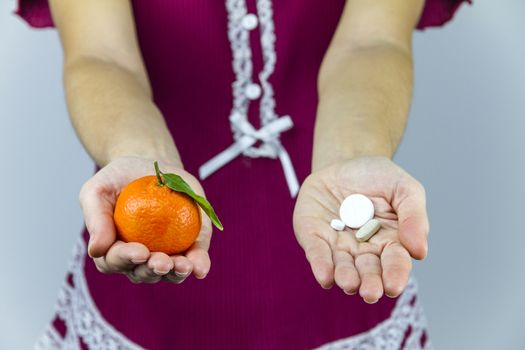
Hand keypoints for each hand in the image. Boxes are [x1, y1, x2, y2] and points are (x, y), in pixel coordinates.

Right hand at [79, 156, 212, 283]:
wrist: (151, 166)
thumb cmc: (119, 179)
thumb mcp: (98, 189)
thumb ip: (95, 218)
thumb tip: (96, 249)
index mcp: (112, 248)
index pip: (115, 261)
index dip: (126, 259)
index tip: (140, 251)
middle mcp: (138, 259)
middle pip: (142, 273)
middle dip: (153, 270)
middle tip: (162, 262)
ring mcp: (165, 255)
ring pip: (169, 274)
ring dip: (176, 273)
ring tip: (184, 265)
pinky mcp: (189, 246)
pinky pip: (194, 260)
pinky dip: (198, 265)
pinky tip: (200, 267)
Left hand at [293, 156, 428, 302]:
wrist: (345, 161)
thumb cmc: (379, 178)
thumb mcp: (405, 188)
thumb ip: (414, 216)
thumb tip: (419, 251)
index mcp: (390, 242)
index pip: (395, 262)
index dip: (395, 275)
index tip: (394, 285)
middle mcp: (363, 250)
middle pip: (368, 271)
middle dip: (369, 283)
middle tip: (370, 292)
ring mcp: (337, 245)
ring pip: (342, 266)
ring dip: (345, 277)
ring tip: (349, 283)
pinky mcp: (314, 236)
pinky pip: (317, 252)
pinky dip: (320, 264)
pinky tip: (325, 276)